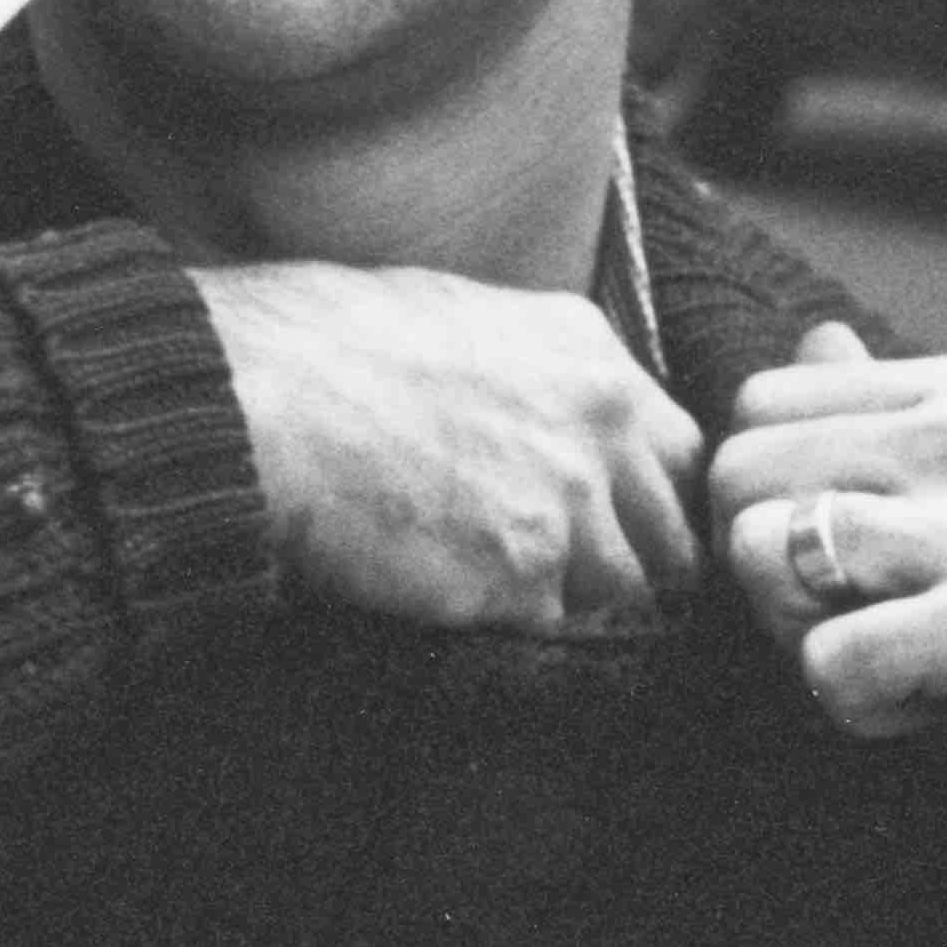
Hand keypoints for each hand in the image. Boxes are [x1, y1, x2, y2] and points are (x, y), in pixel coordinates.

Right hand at [192, 262, 709, 643]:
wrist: (268, 400)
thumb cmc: (327, 348)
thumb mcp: (462, 320)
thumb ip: (532, 376)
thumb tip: (540, 419)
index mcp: (589, 352)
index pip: (678, 450)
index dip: (647, 498)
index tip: (615, 524)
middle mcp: (601, 425)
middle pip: (672, 531)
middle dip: (634, 564)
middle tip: (572, 581)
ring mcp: (570, 505)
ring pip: (622, 591)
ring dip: (576, 605)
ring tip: (503, 592)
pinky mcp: (525, 576)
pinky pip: (555, 627)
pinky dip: (517, 627)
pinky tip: (464, 600)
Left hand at [707, 326, 946, 837]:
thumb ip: (899, 413)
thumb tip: (811, 338)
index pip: (760, 401)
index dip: (770, 497)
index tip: (851, 562)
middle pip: (736, 475)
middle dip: (763, 572)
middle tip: (858, 623)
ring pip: (759, 551)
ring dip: (801, 636)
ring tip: (894, 664)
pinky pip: (826, 662)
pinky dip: (857, 709)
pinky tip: (929, 711)